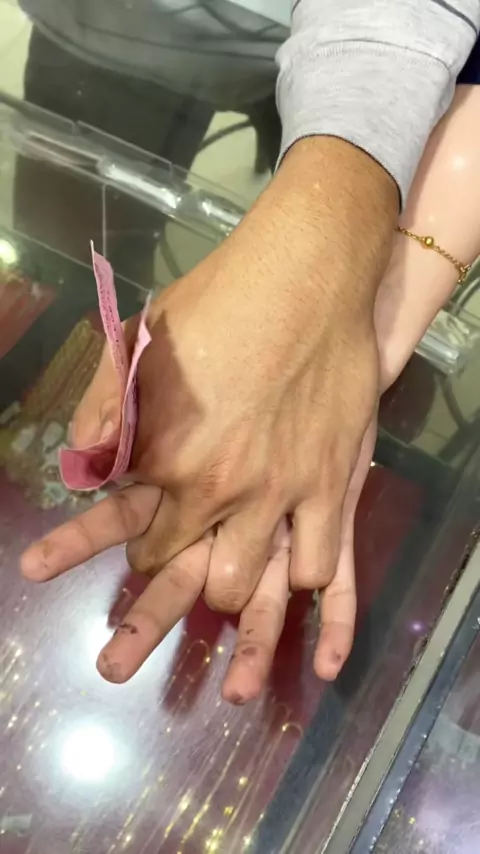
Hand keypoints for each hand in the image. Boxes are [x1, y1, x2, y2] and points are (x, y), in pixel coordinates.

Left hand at [74, 139, 395, 614]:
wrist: (305, 275)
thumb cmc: (217, 302)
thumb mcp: (138, 342)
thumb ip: (103, 407)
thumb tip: (82, 463)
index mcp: (164, 456)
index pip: (137, 538)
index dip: (140, 546)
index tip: (147, 537)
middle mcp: (216, 488)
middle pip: (185, 574)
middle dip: (179, 572)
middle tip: (188, 551)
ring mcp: (278, 492)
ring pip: (246, 585)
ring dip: (236, 582)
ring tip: (239, 564)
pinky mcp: (331, 485)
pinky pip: (321, 568)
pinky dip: (307, 586)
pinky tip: (310, 614)